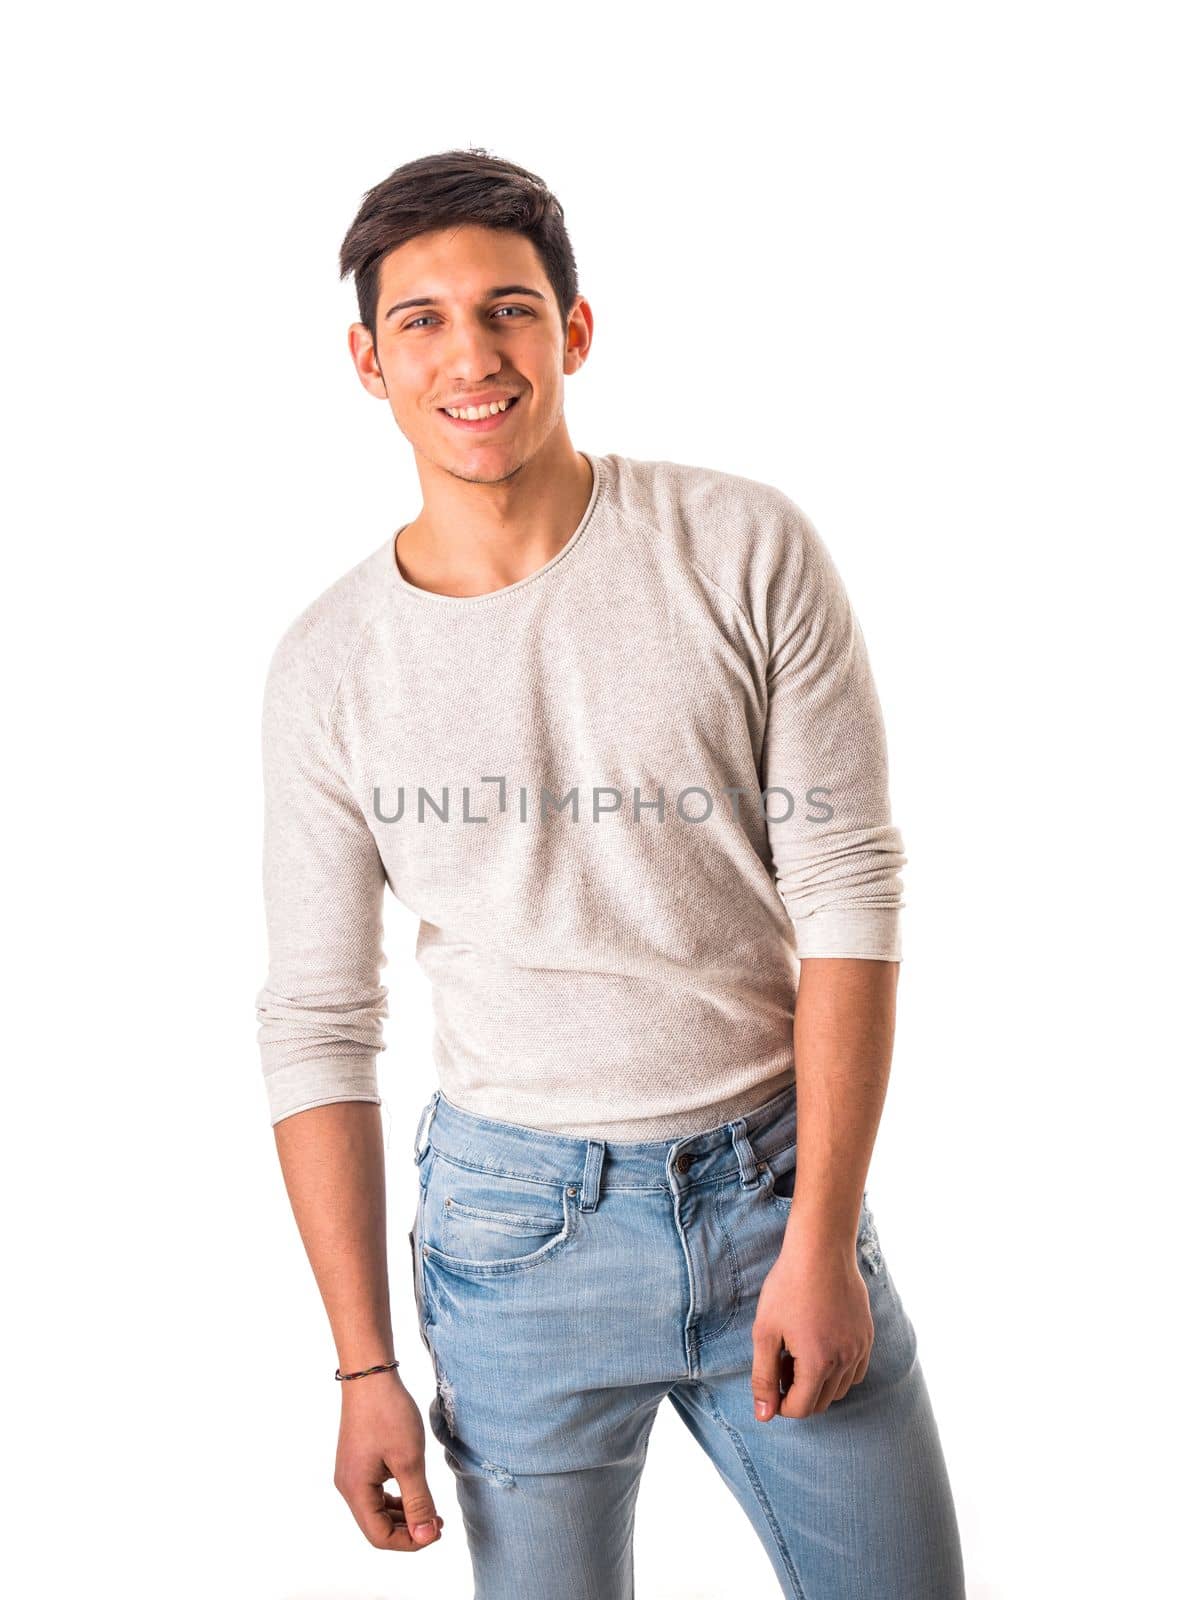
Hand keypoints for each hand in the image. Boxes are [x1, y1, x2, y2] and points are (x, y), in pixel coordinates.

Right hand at [333, 1373, 444, 1550]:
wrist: (371, 1375)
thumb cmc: (389, 1414)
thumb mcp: (410, 1460)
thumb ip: (418, 1502)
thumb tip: (425, 1537)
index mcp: (356, 1491)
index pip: (379, 1536)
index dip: (410, 1542)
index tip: (437, 1531)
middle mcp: (348, 1486)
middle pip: (376, 1527)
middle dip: (408, 1530)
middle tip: (439, 1522)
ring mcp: (351, 1474)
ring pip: (376, 1510)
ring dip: (403, 1515)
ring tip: (431, 1510)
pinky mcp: (358, 1462)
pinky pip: (375, 1493)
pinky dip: (395, 1499)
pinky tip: (413, 1491)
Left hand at [750, 1241, 873, 1419]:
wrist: (820, 1249)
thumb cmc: (788, 1287)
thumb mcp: (765, 1332)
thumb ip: (764, 1377)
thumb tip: (763, 1416)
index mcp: (818, 1363)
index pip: (801, 1409)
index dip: (780, 1403)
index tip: (770, 1382)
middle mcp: (845, 1361)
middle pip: (820, 1402)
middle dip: (797, 1393)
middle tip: (781, 1363)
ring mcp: (860, 1348)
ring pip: (839, 1389)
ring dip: (818, 1383)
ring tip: (798, 1352)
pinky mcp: (867, 1335)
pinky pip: (856, 1372)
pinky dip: (839, 1371)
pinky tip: (821, 1347)